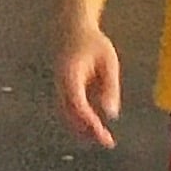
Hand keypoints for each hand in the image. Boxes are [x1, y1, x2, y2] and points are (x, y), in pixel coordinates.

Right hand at [57, 21, 121, 149]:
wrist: (73, 28)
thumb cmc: (93, 43)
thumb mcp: (109, 61)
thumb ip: (110, 87)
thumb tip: (111, 114)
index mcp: (70, 76)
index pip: (77, 105)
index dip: (89, 122)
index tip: (103, 133)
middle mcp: (61, 85)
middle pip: (70, 115)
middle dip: (87, 131)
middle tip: (108, 141)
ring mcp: (59, 88)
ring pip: (67, 116)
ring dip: (83, 129)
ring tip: (104, 138)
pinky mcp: (63, 90)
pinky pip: (69, 110)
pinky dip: (81, 120)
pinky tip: (96, 127)